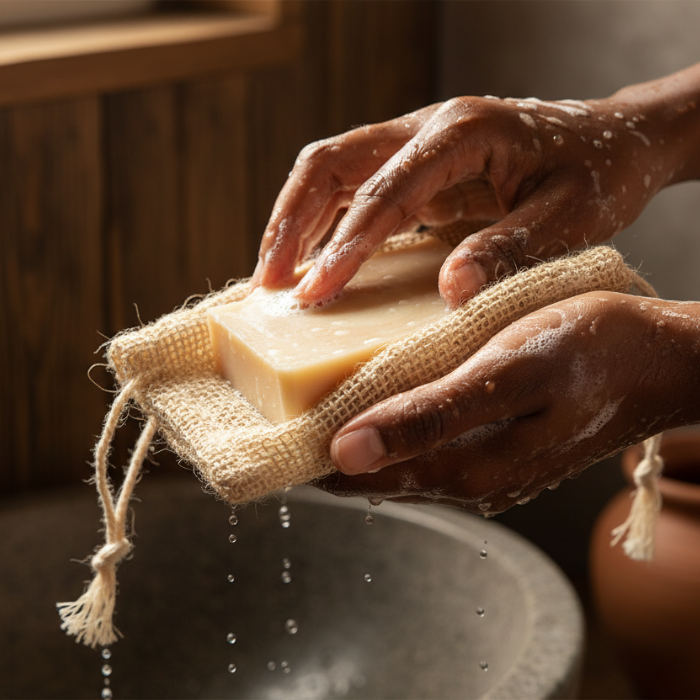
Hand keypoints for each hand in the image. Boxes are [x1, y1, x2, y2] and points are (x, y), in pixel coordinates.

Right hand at [253, 66, 699, 308]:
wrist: (611, 140)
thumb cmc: (596, 174)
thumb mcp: (569, 216)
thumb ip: (508, 248)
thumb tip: (451, 292)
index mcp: (462, 133)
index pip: (385, 192)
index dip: (345, 245)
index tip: (316, 291)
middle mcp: (426, 127)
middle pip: (331, 163)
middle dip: (291, 222)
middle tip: (270, 282)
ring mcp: (415, 141)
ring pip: (331, 171)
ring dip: (296, 221)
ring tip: (276, 277)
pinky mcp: (414, 163)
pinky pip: (353, 187)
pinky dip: (324, 223)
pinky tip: (317, 261)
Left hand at [314, 292, 699, 512]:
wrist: (663, 358)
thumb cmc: (593, 351)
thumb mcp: (507, 372)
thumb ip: (430, 415)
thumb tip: (348, 450)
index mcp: (466, 467)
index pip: (358, 477)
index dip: (307, 456)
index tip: (269, 427)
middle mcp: (470, 480)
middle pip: (373, 472)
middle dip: (325, 446)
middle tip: (284, 403)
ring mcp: (486, 467)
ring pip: (399, 459)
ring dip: (358, 435)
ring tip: (319, 398)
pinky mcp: (498, 448)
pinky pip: (428, 445)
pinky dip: (393, 426)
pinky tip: (383, 398)